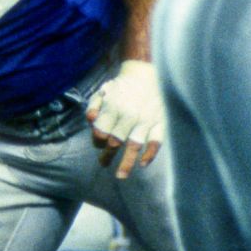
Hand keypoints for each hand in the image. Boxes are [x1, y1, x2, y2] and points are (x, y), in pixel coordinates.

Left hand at [85, 60, 163, 178]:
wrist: (147, 74)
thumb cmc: (121, 87)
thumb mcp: (102, 92)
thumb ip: (94, 106)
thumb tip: (90, 121)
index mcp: (113, 108)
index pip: (101, 132)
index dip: (96, 140)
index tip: (98, 143)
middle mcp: (129, 116)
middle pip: (114, 142)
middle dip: (107, 155)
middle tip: (103, 163)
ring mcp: (145, 121)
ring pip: (134, 146)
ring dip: (126, 163)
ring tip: (120, 175)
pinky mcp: (160, 123)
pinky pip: (156, 142)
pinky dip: (150, 154)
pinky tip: (142, 164)